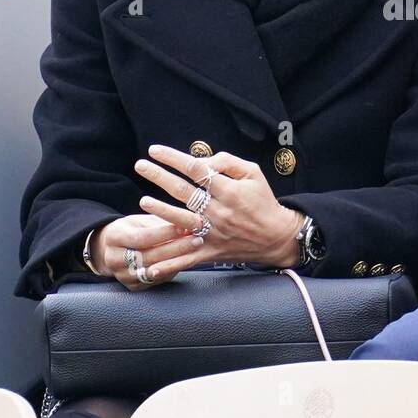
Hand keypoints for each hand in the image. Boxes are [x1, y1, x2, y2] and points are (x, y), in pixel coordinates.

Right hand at [90, 215, 203, 291]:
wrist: (113, 249)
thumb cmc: (132, 229)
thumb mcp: (140, 220)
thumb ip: (160, 222)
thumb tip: (185, 223)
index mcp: (114, 237)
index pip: (142, 237)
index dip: (164, 233)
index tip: (185, 228)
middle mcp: (114, 259)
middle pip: (149, 256)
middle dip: (176, 248)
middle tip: (197, 240)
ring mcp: (122, 275)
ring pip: (153, 271)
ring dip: (177, 261)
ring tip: (195, 251)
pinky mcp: (132, 286)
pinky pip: (156, 281)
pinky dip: (172, 271)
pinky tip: (186, 261)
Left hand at [133, 145, 302, 281]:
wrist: (277, 236)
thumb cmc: (264, 201)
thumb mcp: (253, 173)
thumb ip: (228, 162)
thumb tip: (202, 160)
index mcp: (229, 190)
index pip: (196, 169)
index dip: (174, 158)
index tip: (155, 150)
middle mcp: (219, 211)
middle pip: (184, 191)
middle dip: (159, 177)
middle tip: (140, 165)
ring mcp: (213, 232)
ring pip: (182, 221)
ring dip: (161, 211)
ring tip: (143, 201)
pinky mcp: (211, 251)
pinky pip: (187, 258)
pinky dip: (169, 264)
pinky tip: (149, 267)